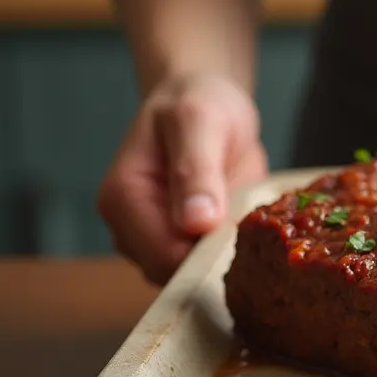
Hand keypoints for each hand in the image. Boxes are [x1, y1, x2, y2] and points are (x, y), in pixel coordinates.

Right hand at [97, 73, 268, 285]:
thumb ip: (195, 169)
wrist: (205, 101)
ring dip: (227, 256)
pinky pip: (207, 265)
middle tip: (253, 225)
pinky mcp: (181, 243)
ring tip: (250, 220)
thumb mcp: (200, 122)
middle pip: (176, 272)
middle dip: (217, 257)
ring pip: (193, 275)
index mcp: (123, 199)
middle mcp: (130, 228)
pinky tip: (247, 227)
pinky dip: (231, 252)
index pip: (162, 256)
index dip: (205, 254)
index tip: (242, 234)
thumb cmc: (197, 103)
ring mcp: (153, 240)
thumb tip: (196, 223)